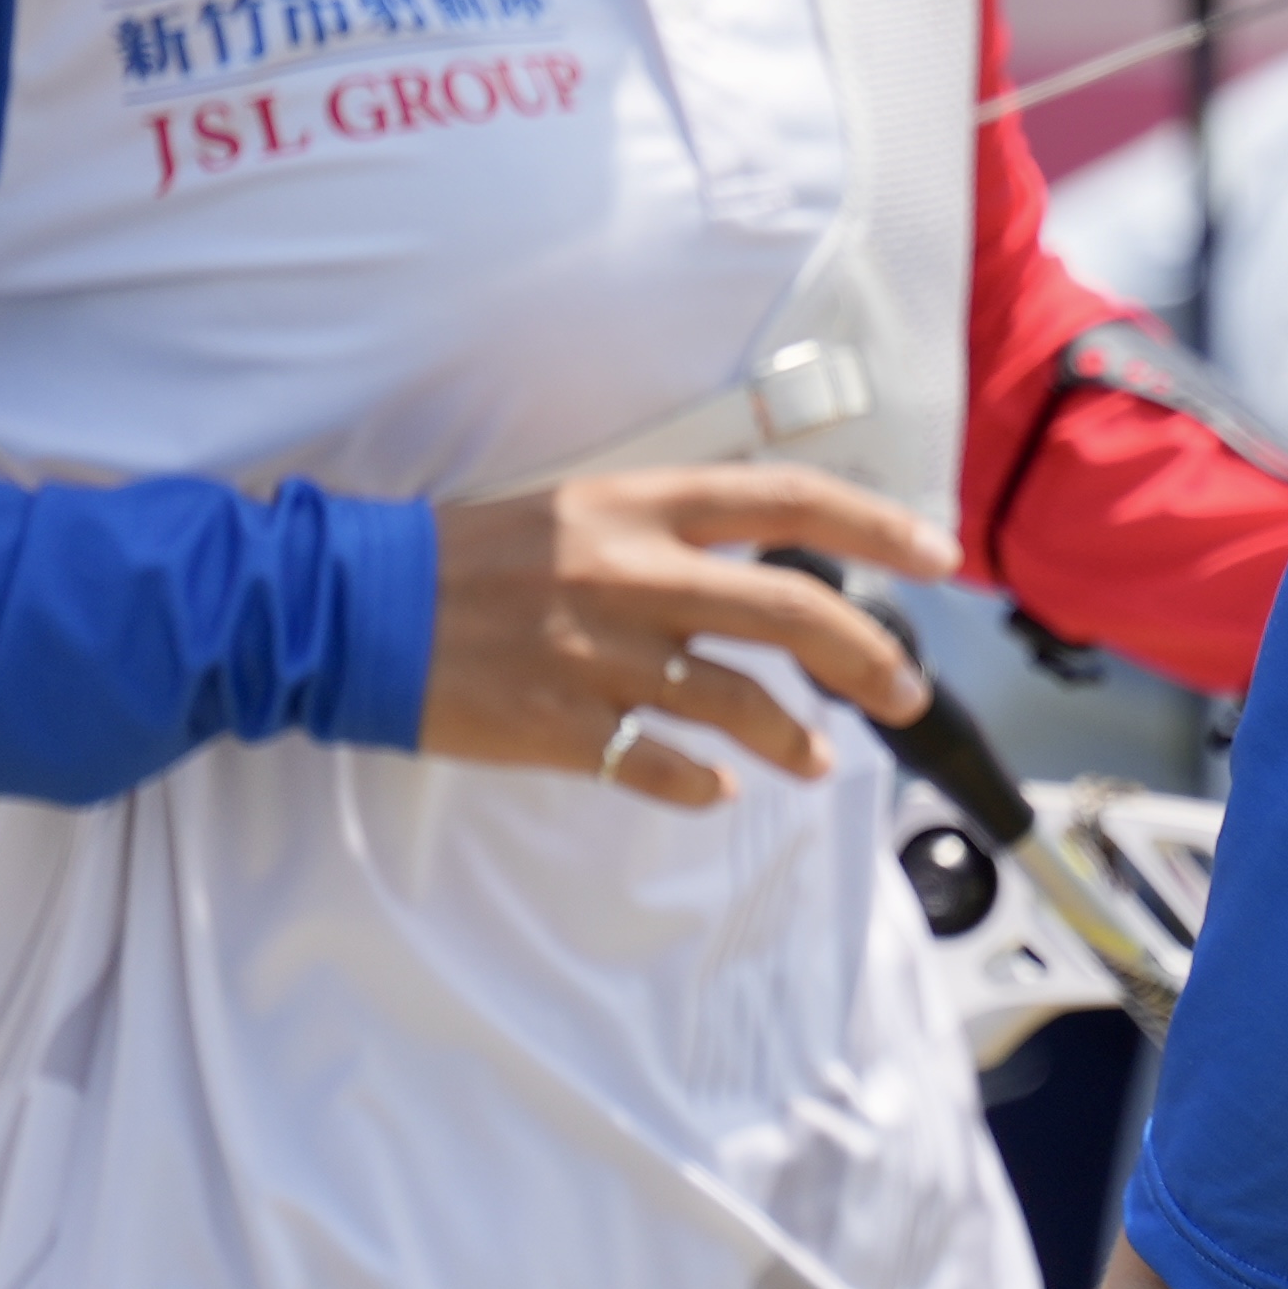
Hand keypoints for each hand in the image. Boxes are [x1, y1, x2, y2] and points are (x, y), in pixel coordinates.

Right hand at [423, 466, 947, 803]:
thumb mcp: (571, 515)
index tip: (939, 555)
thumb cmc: (461, 559)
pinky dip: (702, 784)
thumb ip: (664, 540)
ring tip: (816, 758)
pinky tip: (718, 787)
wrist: (348, 608)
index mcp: (633, 507)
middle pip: (792, 612)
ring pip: (741, 702)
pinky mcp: (563, 725)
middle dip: (869, 658)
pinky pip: (662, 765)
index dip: (877, 525)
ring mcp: (598, 654)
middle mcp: (629, 574)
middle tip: (904, 693)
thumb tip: (759, 577)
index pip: (785, 501)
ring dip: (795, 738)